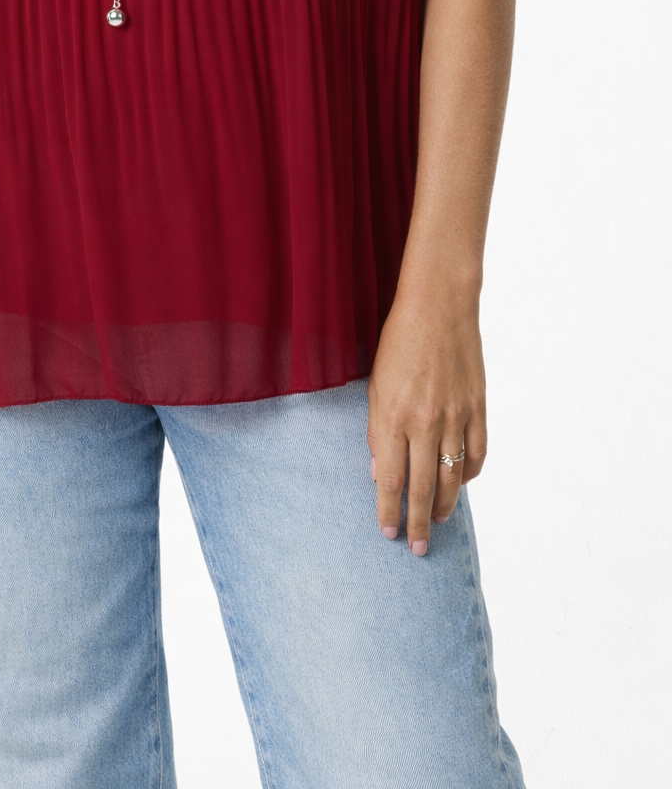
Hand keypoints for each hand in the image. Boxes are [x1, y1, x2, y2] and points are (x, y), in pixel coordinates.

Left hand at [366, 280, 486, 555]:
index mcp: (394, 416)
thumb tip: (380, 473)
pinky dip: (468, 476)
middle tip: (417, 548)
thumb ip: (378, 431)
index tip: (388, 533)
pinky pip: (477, 455)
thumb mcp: (375, 384)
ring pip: (452, 478)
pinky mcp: (478, 408)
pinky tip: (459, 486)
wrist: (439, 306)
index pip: (391, 480)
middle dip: (417, 523)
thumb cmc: (398, 341)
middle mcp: (426, 422)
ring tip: (436, 523)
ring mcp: (456, 417)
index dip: (389, 510)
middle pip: (422, 488)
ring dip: (443, 505)